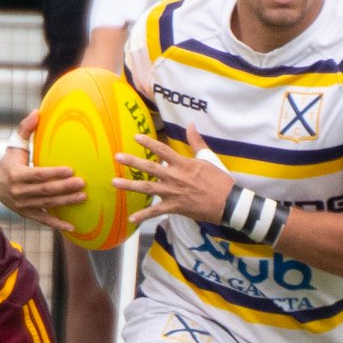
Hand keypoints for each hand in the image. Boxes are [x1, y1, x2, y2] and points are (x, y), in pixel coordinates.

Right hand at [0, 110, 80, 232]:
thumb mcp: (14, 145)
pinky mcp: (28, 214)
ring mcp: (23, 205)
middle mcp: (18, 192)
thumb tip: (37, 112)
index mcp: (16, 174)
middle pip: (45, 190)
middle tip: (83, 183)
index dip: (54, 173)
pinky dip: (57, 225)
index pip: (38, 174)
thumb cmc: (10, 161)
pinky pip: (44, 220)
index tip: (71, 170)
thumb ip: (25, 129)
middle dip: (65, 187)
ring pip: (48, 204)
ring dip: (66, 202)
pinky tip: (72, 227)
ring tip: (83, 197)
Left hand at [113, 124, 232, 225]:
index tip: (136, 137)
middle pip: (149, 168)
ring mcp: (173, 193)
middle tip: (117, 157)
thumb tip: (191, 124)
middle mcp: (175, 177)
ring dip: (129, 186)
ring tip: (114, 183)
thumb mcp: (208, 158)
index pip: (162, 150)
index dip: (149, 143)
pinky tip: (131, 218)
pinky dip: (143, 216)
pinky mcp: (175, 207)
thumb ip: (196, 141)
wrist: (228, 203)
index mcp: (183, 164)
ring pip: (147, 189)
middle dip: (132, 162)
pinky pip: (156, 212)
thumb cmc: (220, 180)